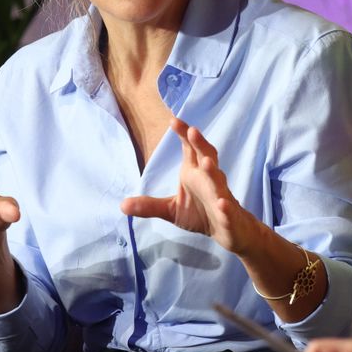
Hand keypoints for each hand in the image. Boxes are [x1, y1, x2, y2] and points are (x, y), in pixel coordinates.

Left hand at [121, 118, 263, 254]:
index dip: (184, 134)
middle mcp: (209, 180)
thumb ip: (149, 205)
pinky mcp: (228, 214)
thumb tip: (122, 205)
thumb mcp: (171, 210)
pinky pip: (227, 209)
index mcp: (195, 173)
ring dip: (213, 172)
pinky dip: (225, 206)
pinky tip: (222, 204)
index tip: (174, 120)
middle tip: (192, 131)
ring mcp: (221, 196)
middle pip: (207, 157)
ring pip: (219, 181)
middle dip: (200, 144)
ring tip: (206, 163)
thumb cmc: (200, 213)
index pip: (190, 149)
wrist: (229, 231)